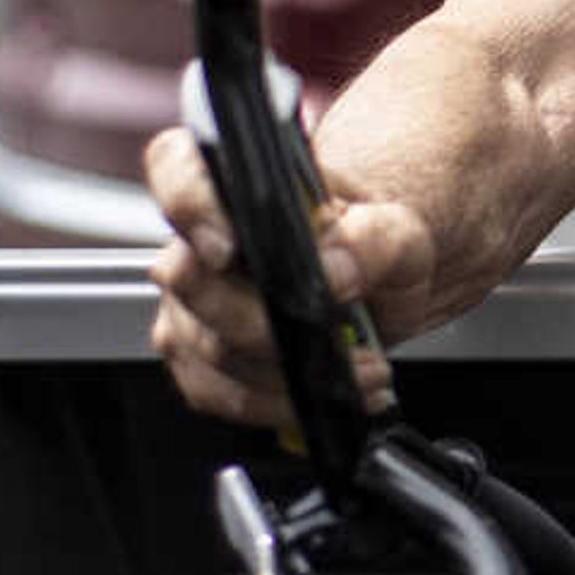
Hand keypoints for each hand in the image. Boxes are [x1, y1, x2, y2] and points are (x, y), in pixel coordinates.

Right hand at [142, 124, 436, 428]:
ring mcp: (189, 306)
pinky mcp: (199, 362)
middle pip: (193, 286)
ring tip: (359, 366)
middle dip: (270, 323)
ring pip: (208, 351)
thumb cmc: (369, 243)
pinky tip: (330, 390)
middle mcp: (196, 244)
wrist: (374, 285)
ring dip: (289, 372)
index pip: (177, 170)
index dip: (189, 204)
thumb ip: (373, 239)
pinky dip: (279, 403)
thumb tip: (334, 268)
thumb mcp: (398, 229)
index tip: (228, 246)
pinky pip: (216, 393)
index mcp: (235, 187)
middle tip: (335, 327)